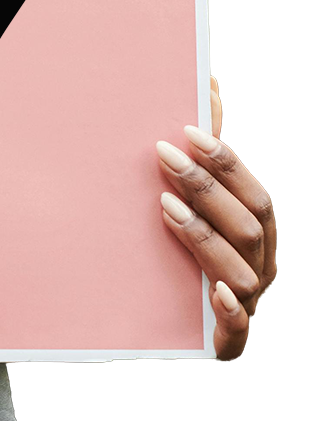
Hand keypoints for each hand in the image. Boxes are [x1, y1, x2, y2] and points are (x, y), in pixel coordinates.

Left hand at [157, 75, 275, 359]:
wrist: (172, 326)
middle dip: (206, 188)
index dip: (222, 161)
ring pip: (241, 271)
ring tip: (165, 206)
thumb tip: (205, 82)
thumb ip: (201, 153)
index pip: (249, 191)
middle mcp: (258, 264)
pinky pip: (239, 328)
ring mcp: (247, 302)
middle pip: (246, 224)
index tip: (186, 131)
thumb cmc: (184, 246)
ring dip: (204, 237)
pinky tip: (213, 292)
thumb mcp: (193, 199)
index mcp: (255, 232)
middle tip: (163, 154)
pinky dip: (230, 310)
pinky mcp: (229, 338)